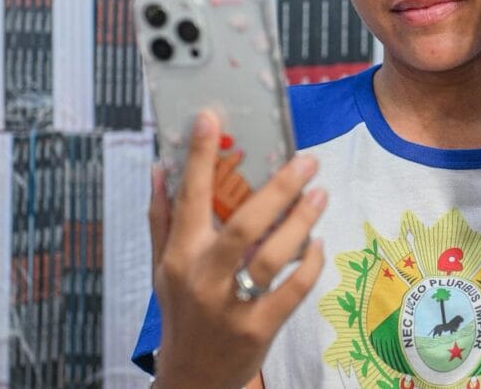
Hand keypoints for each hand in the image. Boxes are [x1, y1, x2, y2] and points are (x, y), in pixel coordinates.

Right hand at [148, 110, 326, 387]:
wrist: (193, 376)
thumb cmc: (182, 311)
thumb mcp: (163, 267)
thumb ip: (162, 218)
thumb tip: (161, 167)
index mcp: (180, 255)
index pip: (189, 198)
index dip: (200, 156)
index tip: (210, 117)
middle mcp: (204, 276)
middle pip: (244, 224)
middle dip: (278, 189)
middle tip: (306, 161)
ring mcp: (232, 304)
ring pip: (273, 255)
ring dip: (301, 222)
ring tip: (320, 196)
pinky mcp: (259, 327)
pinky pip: (292, 289)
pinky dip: (309, 264)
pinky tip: (317, 244)